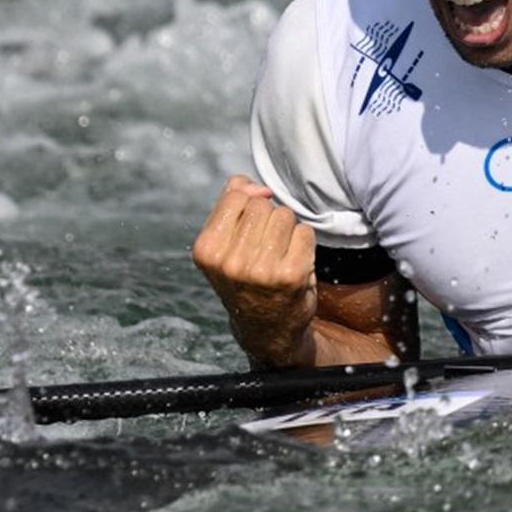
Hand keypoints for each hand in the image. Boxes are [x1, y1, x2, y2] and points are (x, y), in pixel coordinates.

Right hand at [191, 175, 317, 368]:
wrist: (266, 327)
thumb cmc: (245, 278)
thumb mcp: (223, 244)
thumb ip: (230, 204)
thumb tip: (251, 184)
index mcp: (207, 250)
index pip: (236, 196)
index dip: (247, 204)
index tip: (247, 227)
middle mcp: (230, 262)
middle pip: (262, 204)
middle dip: (267, 217)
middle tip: (264, 247)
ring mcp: (261, 270)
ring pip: (284, 215)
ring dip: (286, 229)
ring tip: (278, 253)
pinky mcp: (291, 275)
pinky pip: (304, 231)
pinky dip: (303, 242)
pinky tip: (293, 261)